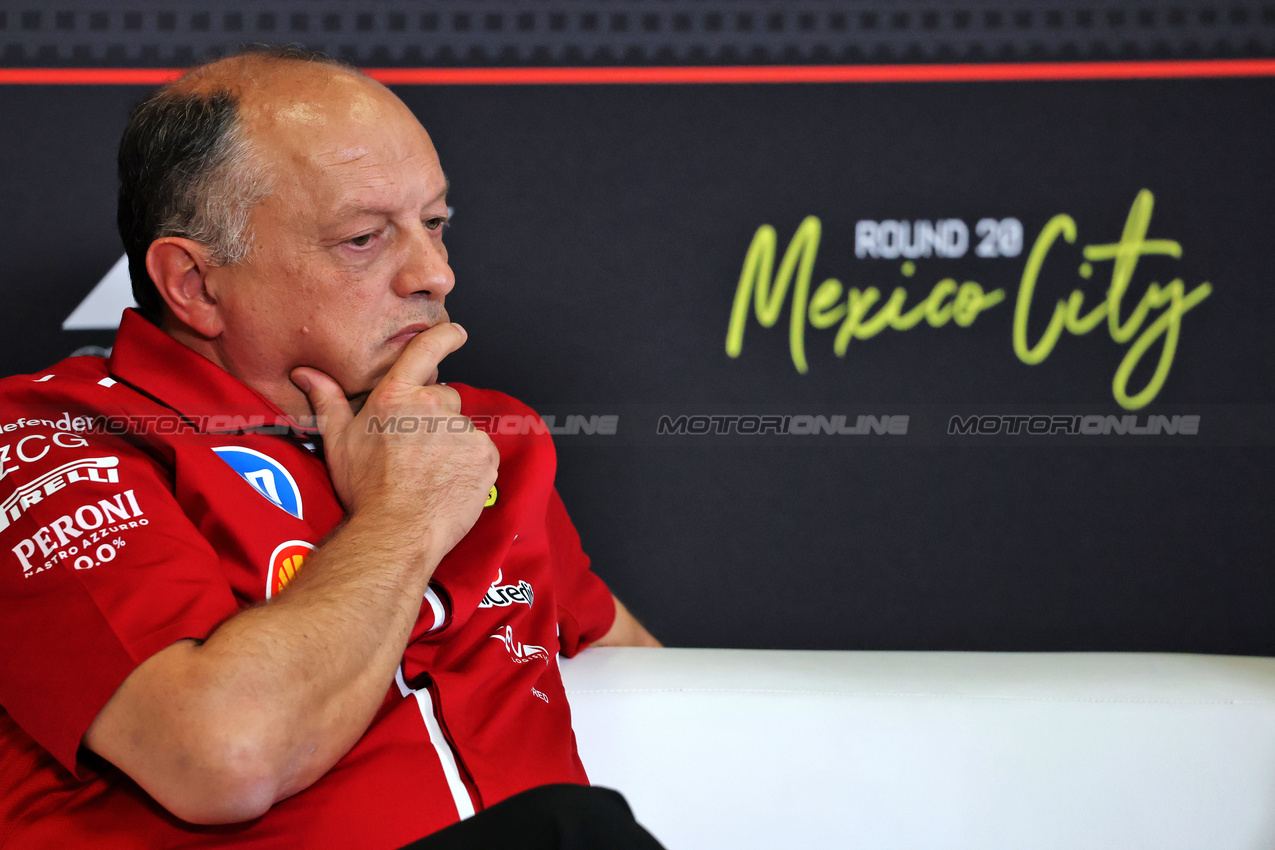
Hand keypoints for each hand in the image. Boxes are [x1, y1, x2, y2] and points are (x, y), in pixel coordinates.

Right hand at [291, 323, 497, 556]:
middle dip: (432, 416)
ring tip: (428, 472)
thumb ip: (327, 400)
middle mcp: (433, 405)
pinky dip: (468, 464)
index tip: (456, 333)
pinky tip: (447, 482)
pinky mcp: (483, 455)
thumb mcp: (338, 441)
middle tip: (414, 448)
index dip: (445, 336)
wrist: (396, 531)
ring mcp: (462, 430)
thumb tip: (306, 372)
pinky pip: (479, 453)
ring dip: (450, 443)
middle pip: (442, 397)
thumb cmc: (364, 488)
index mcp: (397, 396)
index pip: (426, 349)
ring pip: (460, 428)